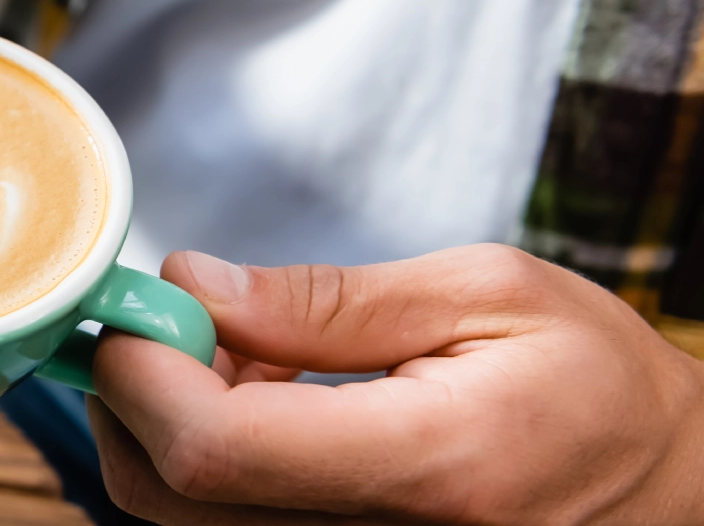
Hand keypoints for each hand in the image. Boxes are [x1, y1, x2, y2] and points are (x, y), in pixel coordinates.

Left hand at [90, 244, 703, 523]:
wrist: (669, 483)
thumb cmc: (595, 384)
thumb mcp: (485, 294)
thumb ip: (325, 300)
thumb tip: (193, 286)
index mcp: (431, 467)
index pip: (212, 449)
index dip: (143, 372)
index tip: (140, 305)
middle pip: (169, 498)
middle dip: (138, 396)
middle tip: (189, 322)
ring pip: (181, 523)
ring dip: (171, 431)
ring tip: (252, 365)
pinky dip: (211, 470)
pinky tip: (269, 415)